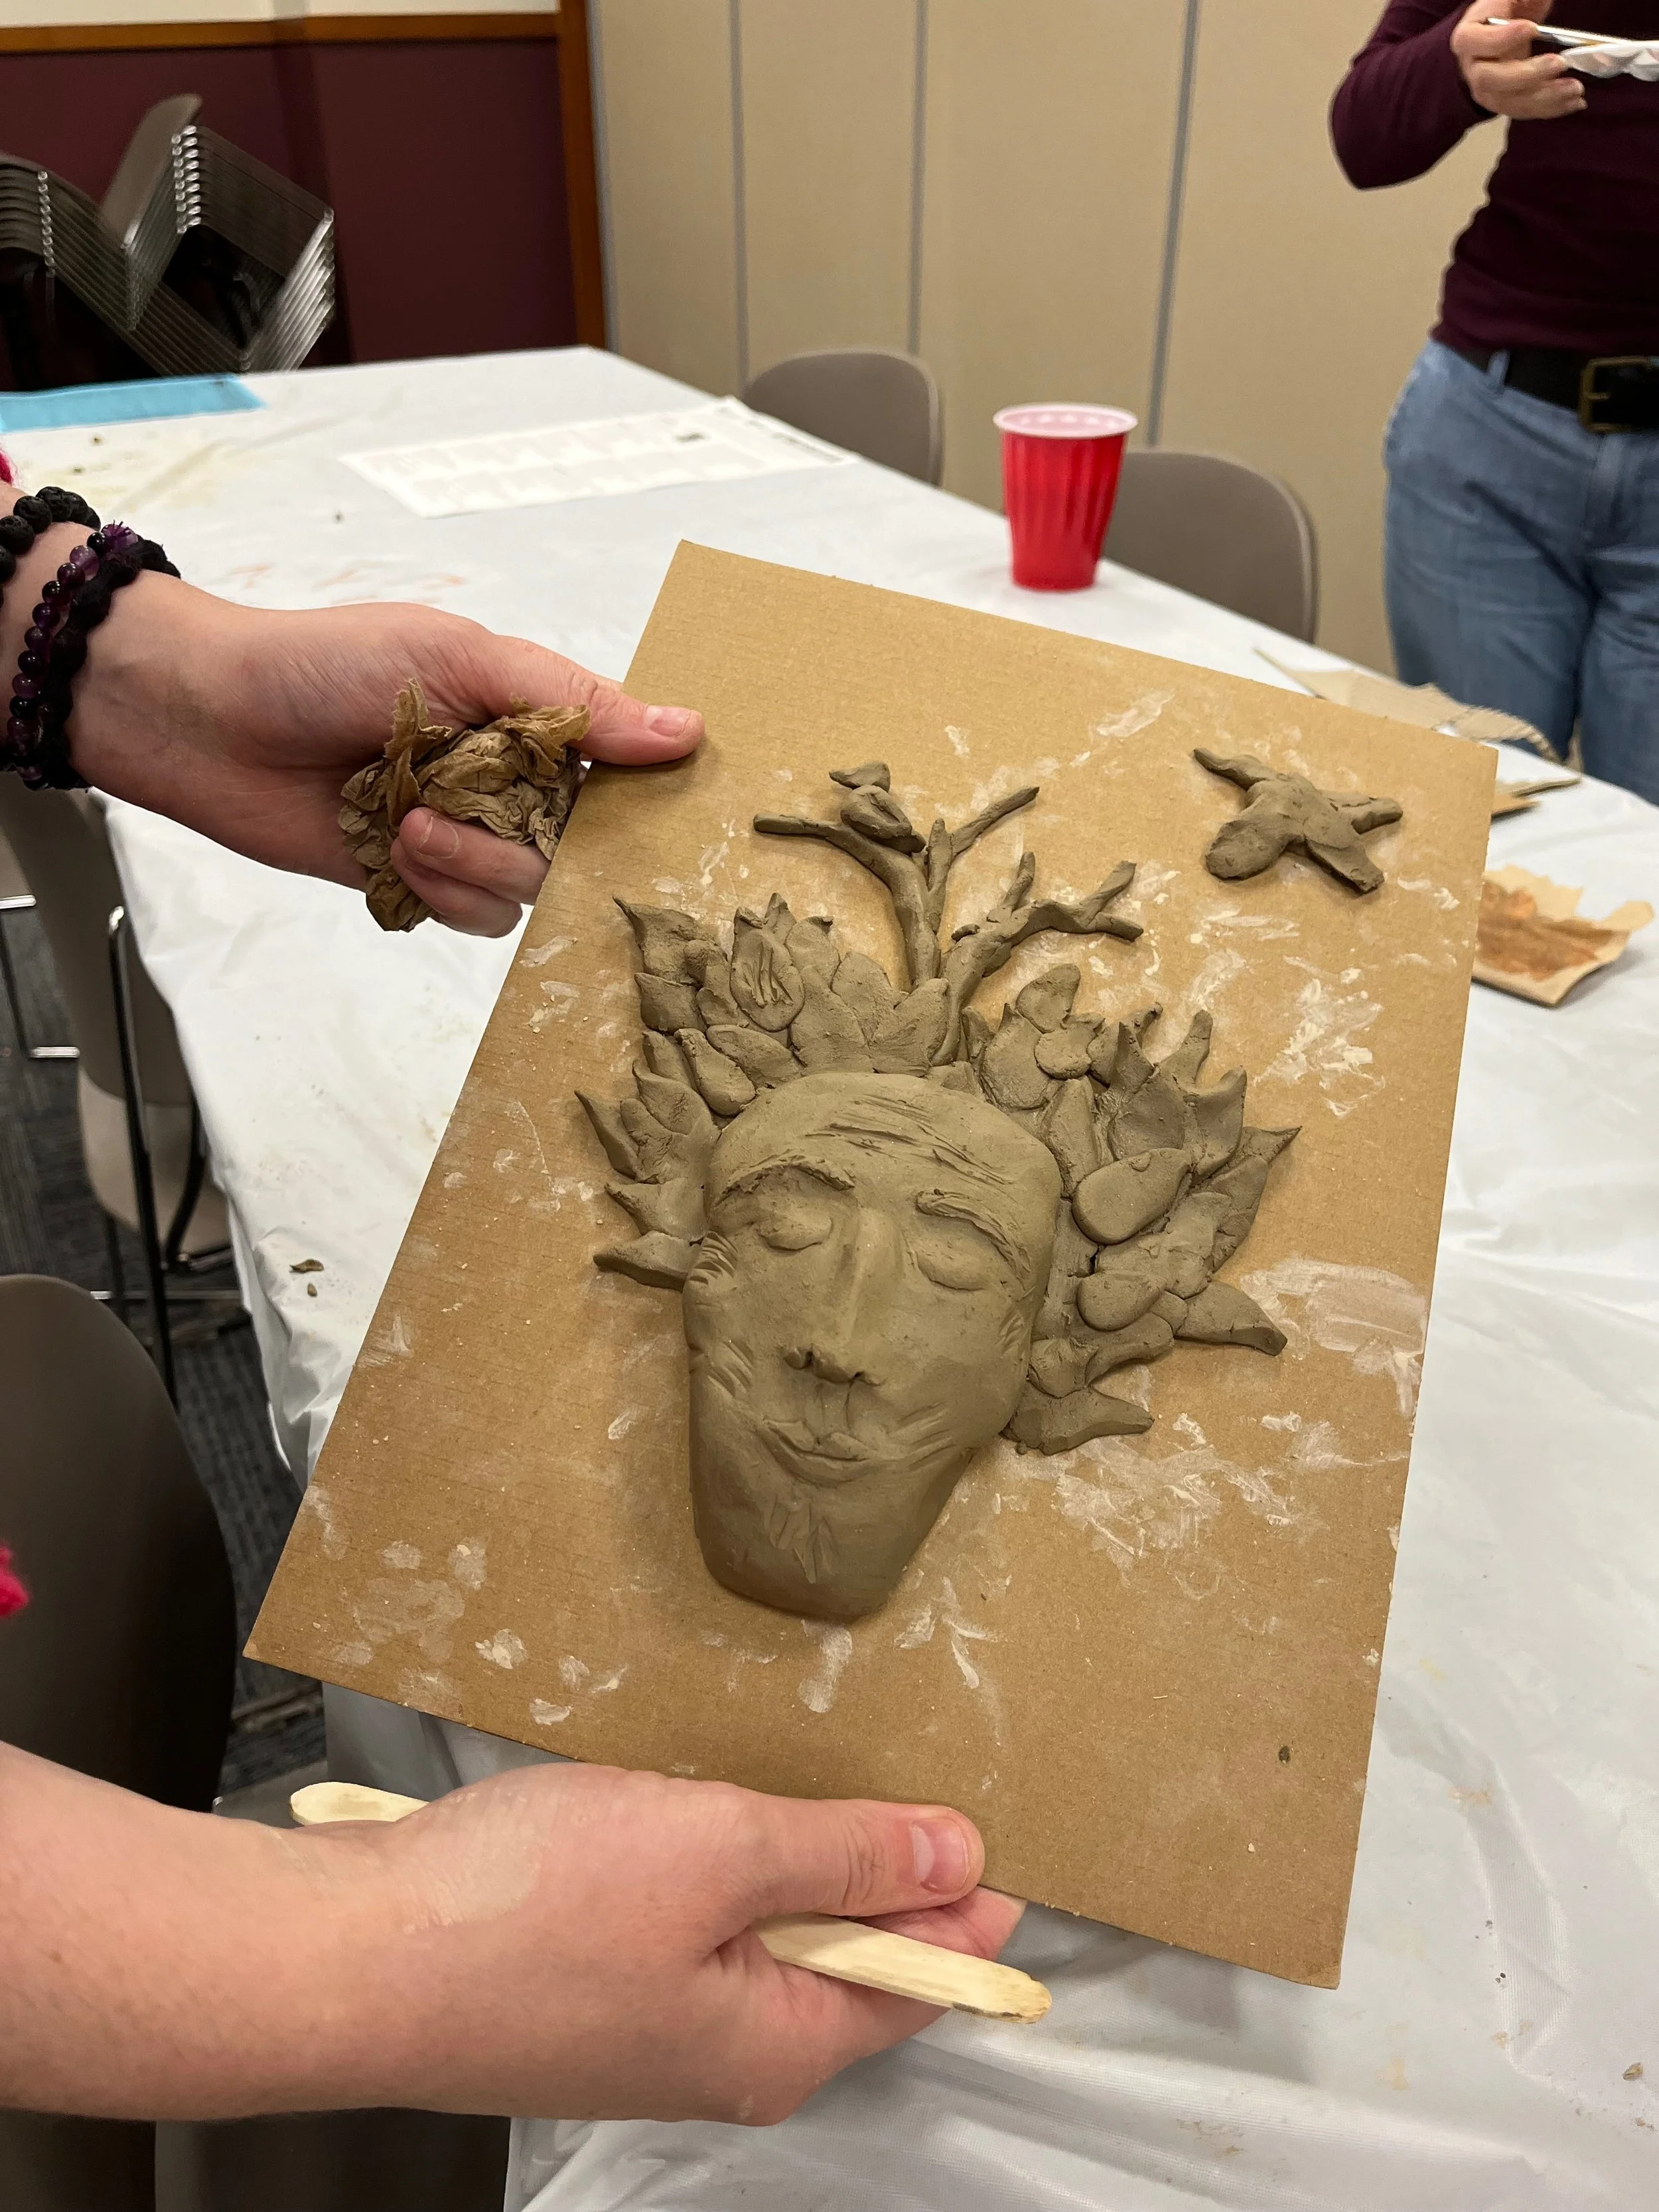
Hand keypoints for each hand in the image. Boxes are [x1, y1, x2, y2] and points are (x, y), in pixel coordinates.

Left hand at [1, 524, 703, 935]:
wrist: (208, 720)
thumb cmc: (320, 663)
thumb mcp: (460, 657)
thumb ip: (573, 701)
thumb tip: (686, 730)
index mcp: (525, 714)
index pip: (618, 763)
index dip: (635, 790)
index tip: (638, 805)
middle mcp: (504, 778)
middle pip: (582, 840)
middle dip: (533, 831)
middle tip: (476, 800)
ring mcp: (462, 833)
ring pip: (528, 887)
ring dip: (471, 860)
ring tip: (409, 821)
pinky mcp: (418, 881)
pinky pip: (474, 917)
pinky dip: (438, 890)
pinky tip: (393, 850)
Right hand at [2, 1745, 1023, 2121]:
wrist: (345, 1961)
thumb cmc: (530, 1911)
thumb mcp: (718, 1853)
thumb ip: (843, 1857)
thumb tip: (962, 1857)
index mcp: (775, 2046)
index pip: (914, 1981)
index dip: (961, 1908)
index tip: (998, 1838)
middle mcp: (719, 2058)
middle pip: (836, 1963)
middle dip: (874, 1883)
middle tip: (911, 1790)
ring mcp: (641, 2028)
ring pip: (755, 1939)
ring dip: (785, 1867)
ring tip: (810, 1787)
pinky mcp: (576, 1990)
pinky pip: (683, 1928)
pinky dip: (707, 1870)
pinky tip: (692, 1815)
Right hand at [1452, 0, 1585, 119]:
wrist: (1506, 28)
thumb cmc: (1509, 8)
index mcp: (1469, 36)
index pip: (1472, 41)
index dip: (1500, 39)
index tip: (1532, 28)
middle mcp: (1473, 68)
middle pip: (1490, 80)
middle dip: (1526, 75)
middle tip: (1560, 63)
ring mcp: (1488, 90)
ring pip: (1510, 102)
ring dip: (1545, 98)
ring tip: (1576, 88)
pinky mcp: (1506, 103)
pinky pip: (1525, 110)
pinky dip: (1552, 108)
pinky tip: (1575, 102)